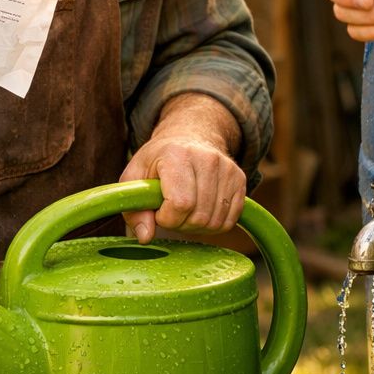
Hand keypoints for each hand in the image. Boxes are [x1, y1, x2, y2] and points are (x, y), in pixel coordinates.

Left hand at [119, 94, 246, 242]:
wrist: (189, 137)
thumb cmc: (159, 160)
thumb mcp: (135, 177)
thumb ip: (134, 208)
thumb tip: (145, 237)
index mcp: (177, 155)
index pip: (180, 204)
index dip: (166, 217)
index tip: (159, 209)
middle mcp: (207, 159)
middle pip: (199, 217)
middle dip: (181, 224)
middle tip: (171, 211)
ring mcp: (227, 169)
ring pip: (215, 222)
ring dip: (197, 226)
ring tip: (186, 210)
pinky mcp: (240, 179)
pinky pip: (230, 220)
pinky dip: (214, 224)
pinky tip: (201, 211)